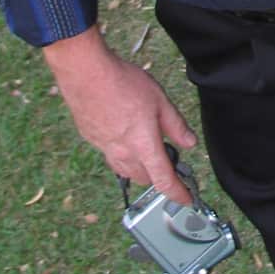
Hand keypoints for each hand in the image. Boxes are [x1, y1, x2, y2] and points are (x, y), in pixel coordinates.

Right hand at [43, 25, 195, 202]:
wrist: (86, 74)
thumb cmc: (123, 83)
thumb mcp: (160, 101)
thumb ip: (176, 125)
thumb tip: (189, 143)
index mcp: (143, 146)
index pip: (164, 181)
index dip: (178, 194)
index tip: (186, 199)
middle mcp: (123, 153)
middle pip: (144, 178)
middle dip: (158, 176)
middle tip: (168, 160)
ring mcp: (104, 148)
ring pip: (125, 170)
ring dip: (139, 168)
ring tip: (146, 150)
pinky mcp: (91, 139)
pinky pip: (110, 155)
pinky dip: (122, 153)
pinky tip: (124, 135)